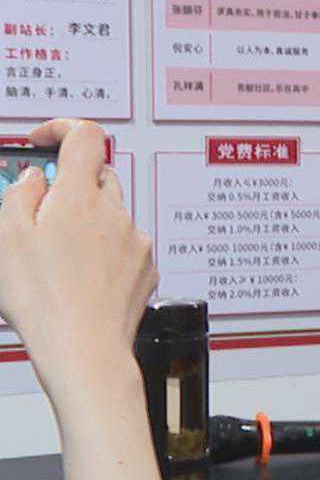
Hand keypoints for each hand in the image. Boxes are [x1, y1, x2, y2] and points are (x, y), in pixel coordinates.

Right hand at [0, 120, 155, 397]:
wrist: (85, 350)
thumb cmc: (44, 300)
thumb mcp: (7, 237)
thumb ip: (20, 195)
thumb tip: (36, 177)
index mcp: (80, 197)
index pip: (85, 135)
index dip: (62, 129)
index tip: (43, 141)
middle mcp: (116, 213)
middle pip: (98, 175)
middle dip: (70, 184)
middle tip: (39, 211)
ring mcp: (135, 241)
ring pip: (112, 213)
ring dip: (86, 220)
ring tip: (57, 255)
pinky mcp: (146, 268)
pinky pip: (124, 244)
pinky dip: (104, 249)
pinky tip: (82, 276)